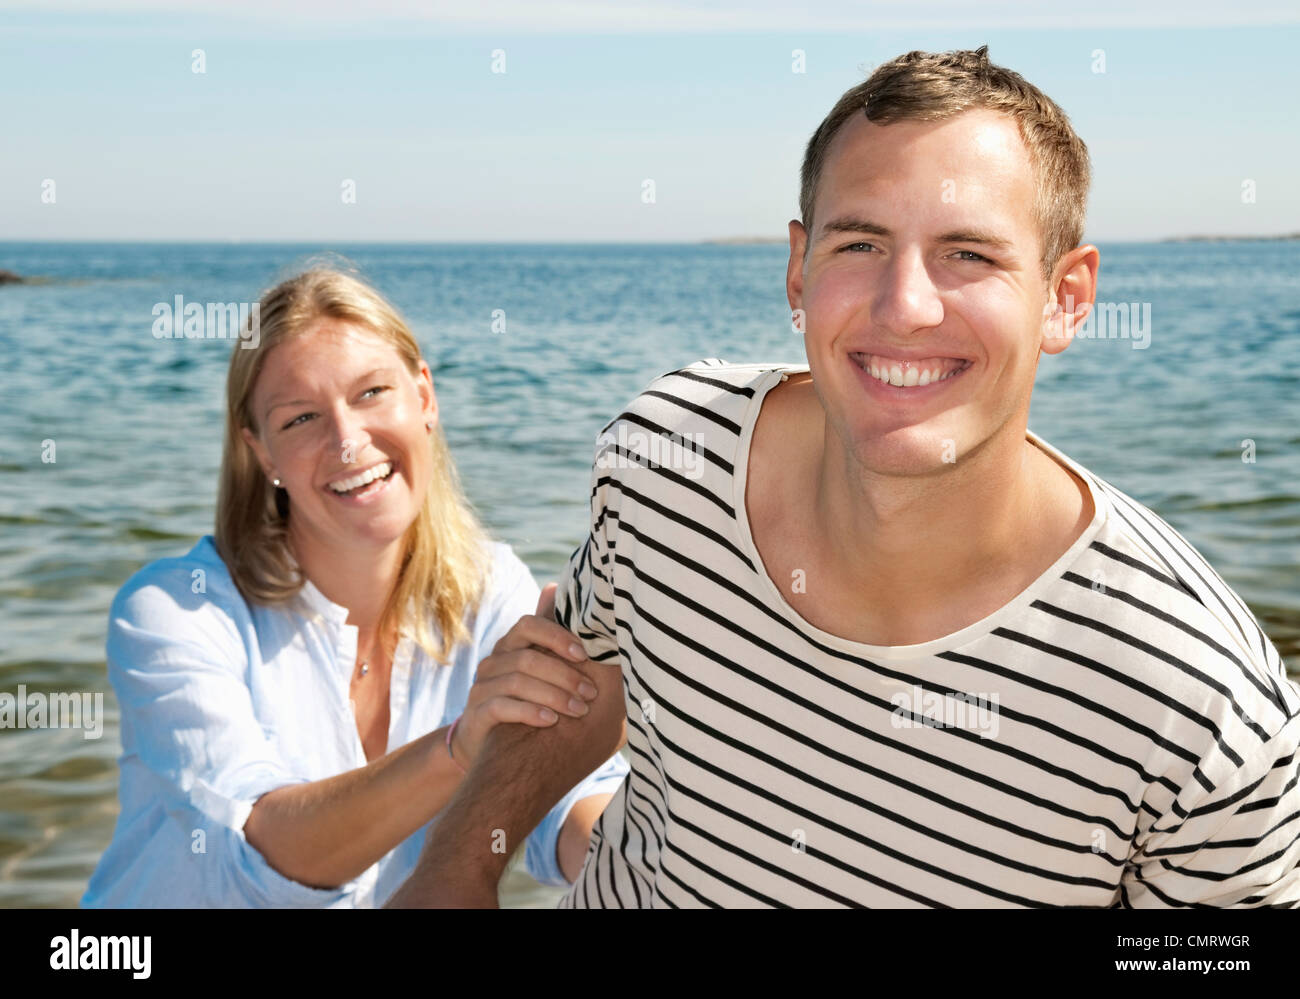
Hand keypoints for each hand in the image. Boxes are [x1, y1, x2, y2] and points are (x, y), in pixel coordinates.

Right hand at [452, 583, 599, 769]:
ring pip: (517, 682)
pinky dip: (529, 712)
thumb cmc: (528, 702)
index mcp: (510, 645)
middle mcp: (493, 662)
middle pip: (527, 658)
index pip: (528, 625)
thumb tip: (562, 589)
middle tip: (591, 693)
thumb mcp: (541, 673)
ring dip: (554, 696)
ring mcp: (481, 687)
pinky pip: (501, 707)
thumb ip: (554, 642)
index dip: (557, 636)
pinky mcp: (477, 713)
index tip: (585, 655)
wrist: (492, 745)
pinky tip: (551, 720)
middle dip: (564, 675)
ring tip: (579, 709)